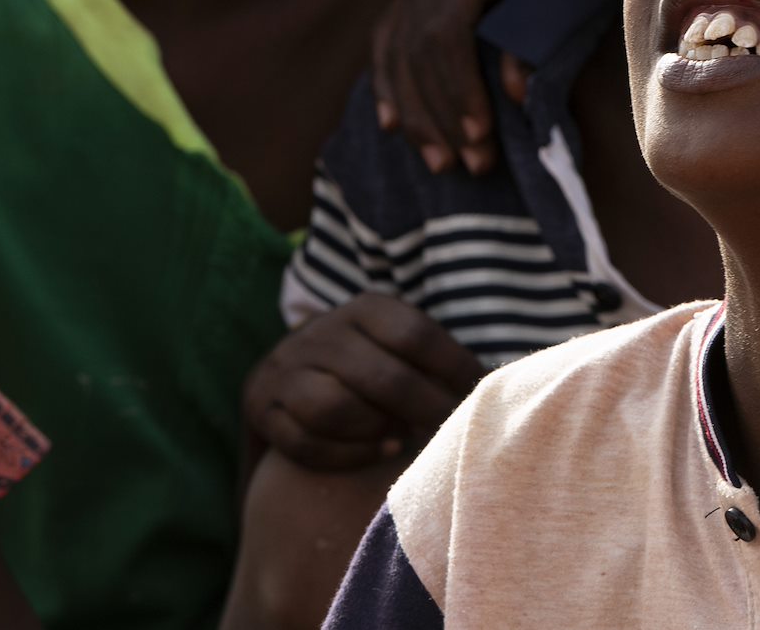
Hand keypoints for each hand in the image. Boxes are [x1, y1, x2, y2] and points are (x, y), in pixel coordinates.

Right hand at [243, 295, 483, 469]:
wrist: (293, 381)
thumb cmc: (374, 367)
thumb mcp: (402, 346)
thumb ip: (438, 362)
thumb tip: (499, 384)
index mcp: (366, 307)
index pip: (418, 335)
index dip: (456, 370)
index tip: (484, 397)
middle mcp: (321, 330)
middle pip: (383, 378)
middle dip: (426, 411)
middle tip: (451, 433)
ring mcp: (284, 367)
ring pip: (336, 408)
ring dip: (378, 430)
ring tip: (406, 438)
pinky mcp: (260, 406)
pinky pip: (304, 442)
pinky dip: (348, 454)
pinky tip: (381, 452)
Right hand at [372, 0, 633, 173]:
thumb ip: (539, 35)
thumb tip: (512, 94)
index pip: (444, 30)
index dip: (457, 89)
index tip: (480, 136)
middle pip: (416, 44)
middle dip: (439, 111)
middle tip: (469, 163)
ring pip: (398, 46)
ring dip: (416, 110)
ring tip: (441, 162)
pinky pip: (392, 35)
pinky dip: (392, 81)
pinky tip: (393, 124)